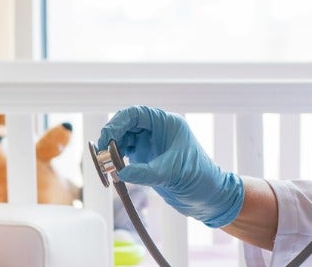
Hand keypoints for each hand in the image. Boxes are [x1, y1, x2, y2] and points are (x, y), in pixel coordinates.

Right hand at [97, 106, 244, 227]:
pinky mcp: (146, 159)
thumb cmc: (199, 179)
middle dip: (110, 140)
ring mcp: (151, 144)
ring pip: (122, 141)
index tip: (106, 140)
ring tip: (106, 168)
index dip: (117, 123)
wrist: (209, 197)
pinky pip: (125, 155)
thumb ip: (146, 172)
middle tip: (102, 158)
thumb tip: (119, 172)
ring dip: (112, 153)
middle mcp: (157, 130)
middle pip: (125, 126)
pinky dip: (117, 163)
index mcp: (166, 123)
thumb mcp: (172, 173)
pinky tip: (114, 173)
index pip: (135, 114)